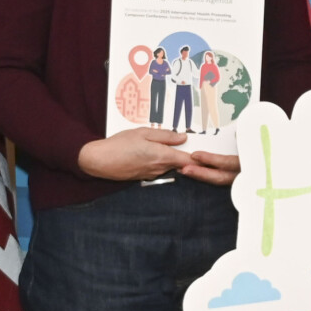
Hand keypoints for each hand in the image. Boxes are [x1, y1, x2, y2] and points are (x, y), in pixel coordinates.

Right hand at [77, 128, 238, 185]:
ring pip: (168, 165)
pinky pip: (157, 168)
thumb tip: (183, 138)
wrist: (99, 161)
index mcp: (162, 156)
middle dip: (186, 155)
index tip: (210, 156)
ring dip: (170, 157)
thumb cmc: (119, 145)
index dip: (200, 159)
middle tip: (192, 144)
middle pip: (180, 163)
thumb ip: (165, 136)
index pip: (188, 161)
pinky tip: (150, 151)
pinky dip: (159, 161)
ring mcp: (151, 174)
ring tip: (166, 144)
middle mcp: (159, 168)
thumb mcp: (143, 133)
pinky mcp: (143, 176)